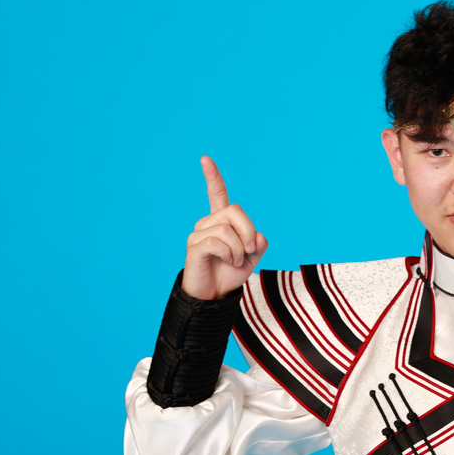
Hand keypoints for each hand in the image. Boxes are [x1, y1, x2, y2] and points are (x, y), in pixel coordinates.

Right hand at [181, 156, 268, 299]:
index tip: (205, 158)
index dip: (212, 177)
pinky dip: (230, 254)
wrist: (215, 295)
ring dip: (239, 249)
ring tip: (235, 261)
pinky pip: (218, 242)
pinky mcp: (194, 246)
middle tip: (251, 251)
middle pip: (234, 211)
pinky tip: (227, 262)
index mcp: (221, 222)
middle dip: (249, 231)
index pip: (216, 195)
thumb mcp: (253, 256)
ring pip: (227, 229)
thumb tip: (257, 235)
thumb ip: (259, 242)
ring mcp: (198, 233)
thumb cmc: (230, 273)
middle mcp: (207, 223)